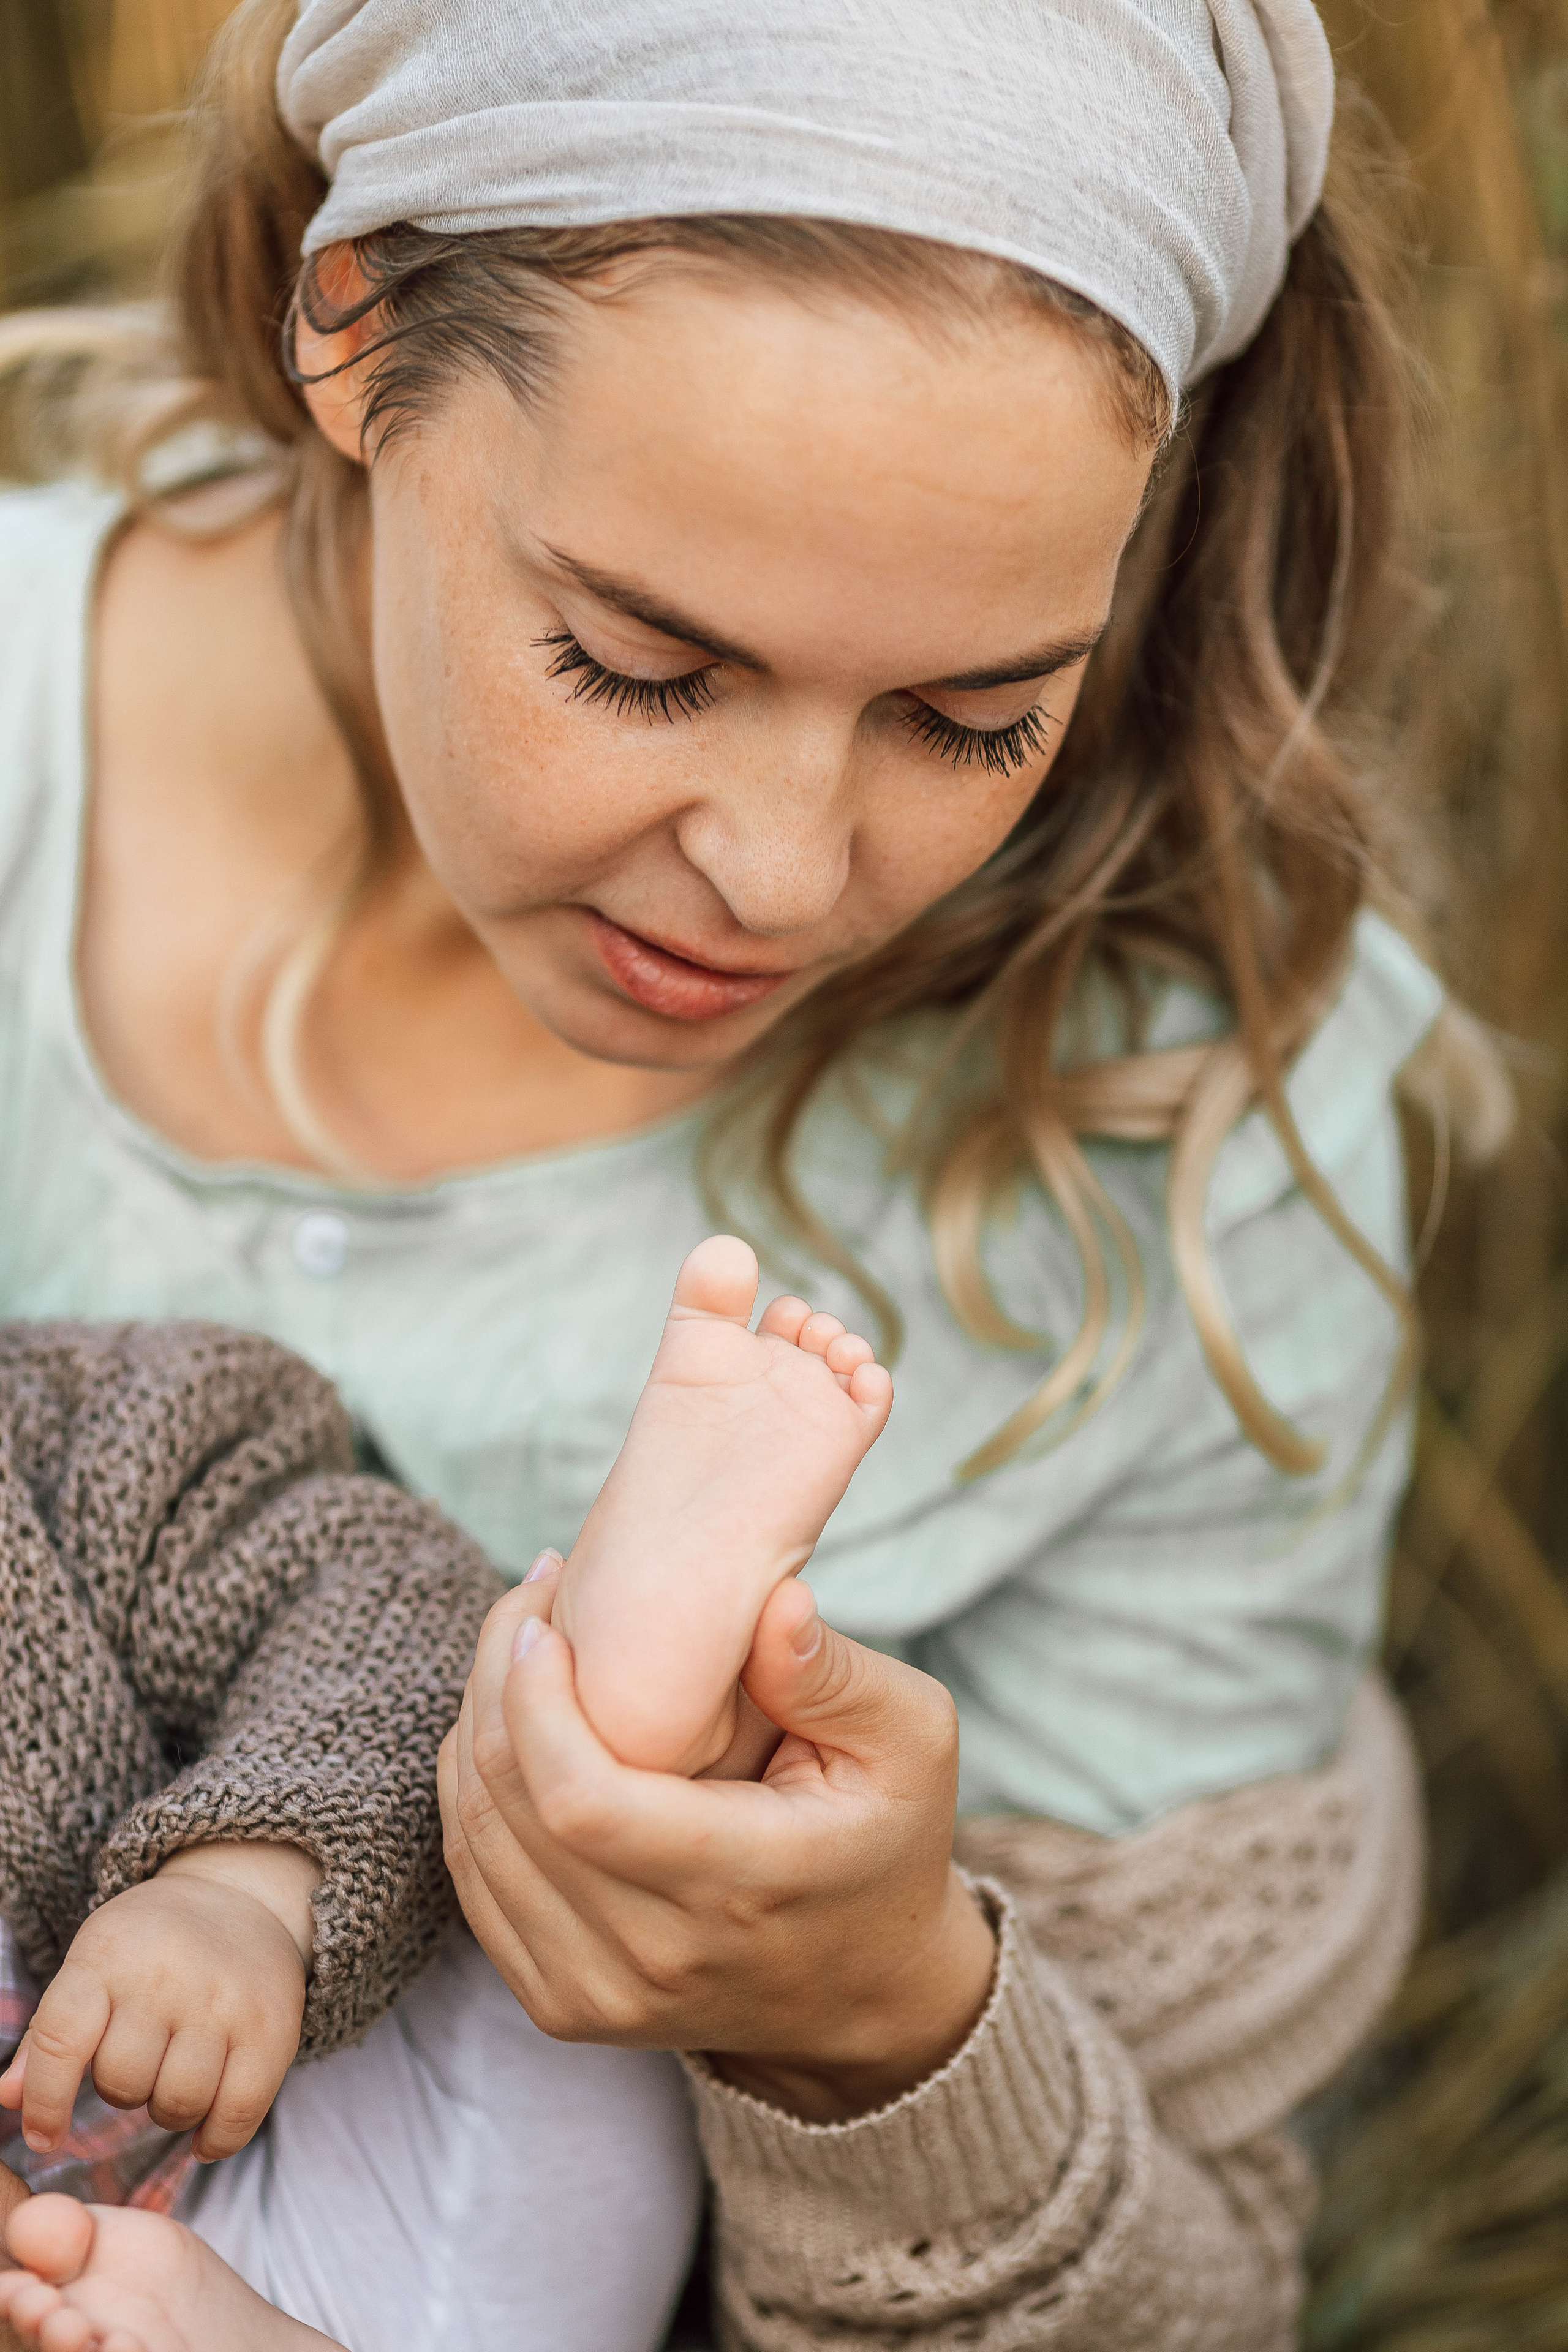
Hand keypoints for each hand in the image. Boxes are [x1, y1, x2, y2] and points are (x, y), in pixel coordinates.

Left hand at [0, 1844, 318, 2163]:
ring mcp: (224, 2001)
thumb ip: (47, 2036)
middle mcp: (167, 1974)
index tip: (44, 2135)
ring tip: (175, 2077)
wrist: (241, 1896)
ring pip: (177, 2104)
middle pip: (123, 2083)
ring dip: (168, 2110)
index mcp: (108, 1955)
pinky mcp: (273, 2027)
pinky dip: (216, 2139)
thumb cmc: (148, 1946)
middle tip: (142, 2059)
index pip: (60, 2040)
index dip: (44, 2100)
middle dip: (123, 2089)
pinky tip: (206, 2132)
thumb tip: (6, 2097)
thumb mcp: (90, 1967)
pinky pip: (237, 2113)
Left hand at [440, 1563, 996, 2122]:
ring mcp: (599, 1995)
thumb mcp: (908, 1741)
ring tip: (518, 1653)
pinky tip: (511, 1729)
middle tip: (530, 1605)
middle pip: (509, 1808)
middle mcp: (656, 1956)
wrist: (867, 1989)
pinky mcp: (563, 2007)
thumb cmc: (886, 1839)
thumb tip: (773, 1600)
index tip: (546, 1619)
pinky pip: (476, 1883)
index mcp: (740, 1883)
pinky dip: (473, 1795)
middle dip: (494, 1685)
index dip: (534, 1701)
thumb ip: (834, 1672)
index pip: (580, 1800)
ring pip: (476, 1841)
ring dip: (474, 1730)